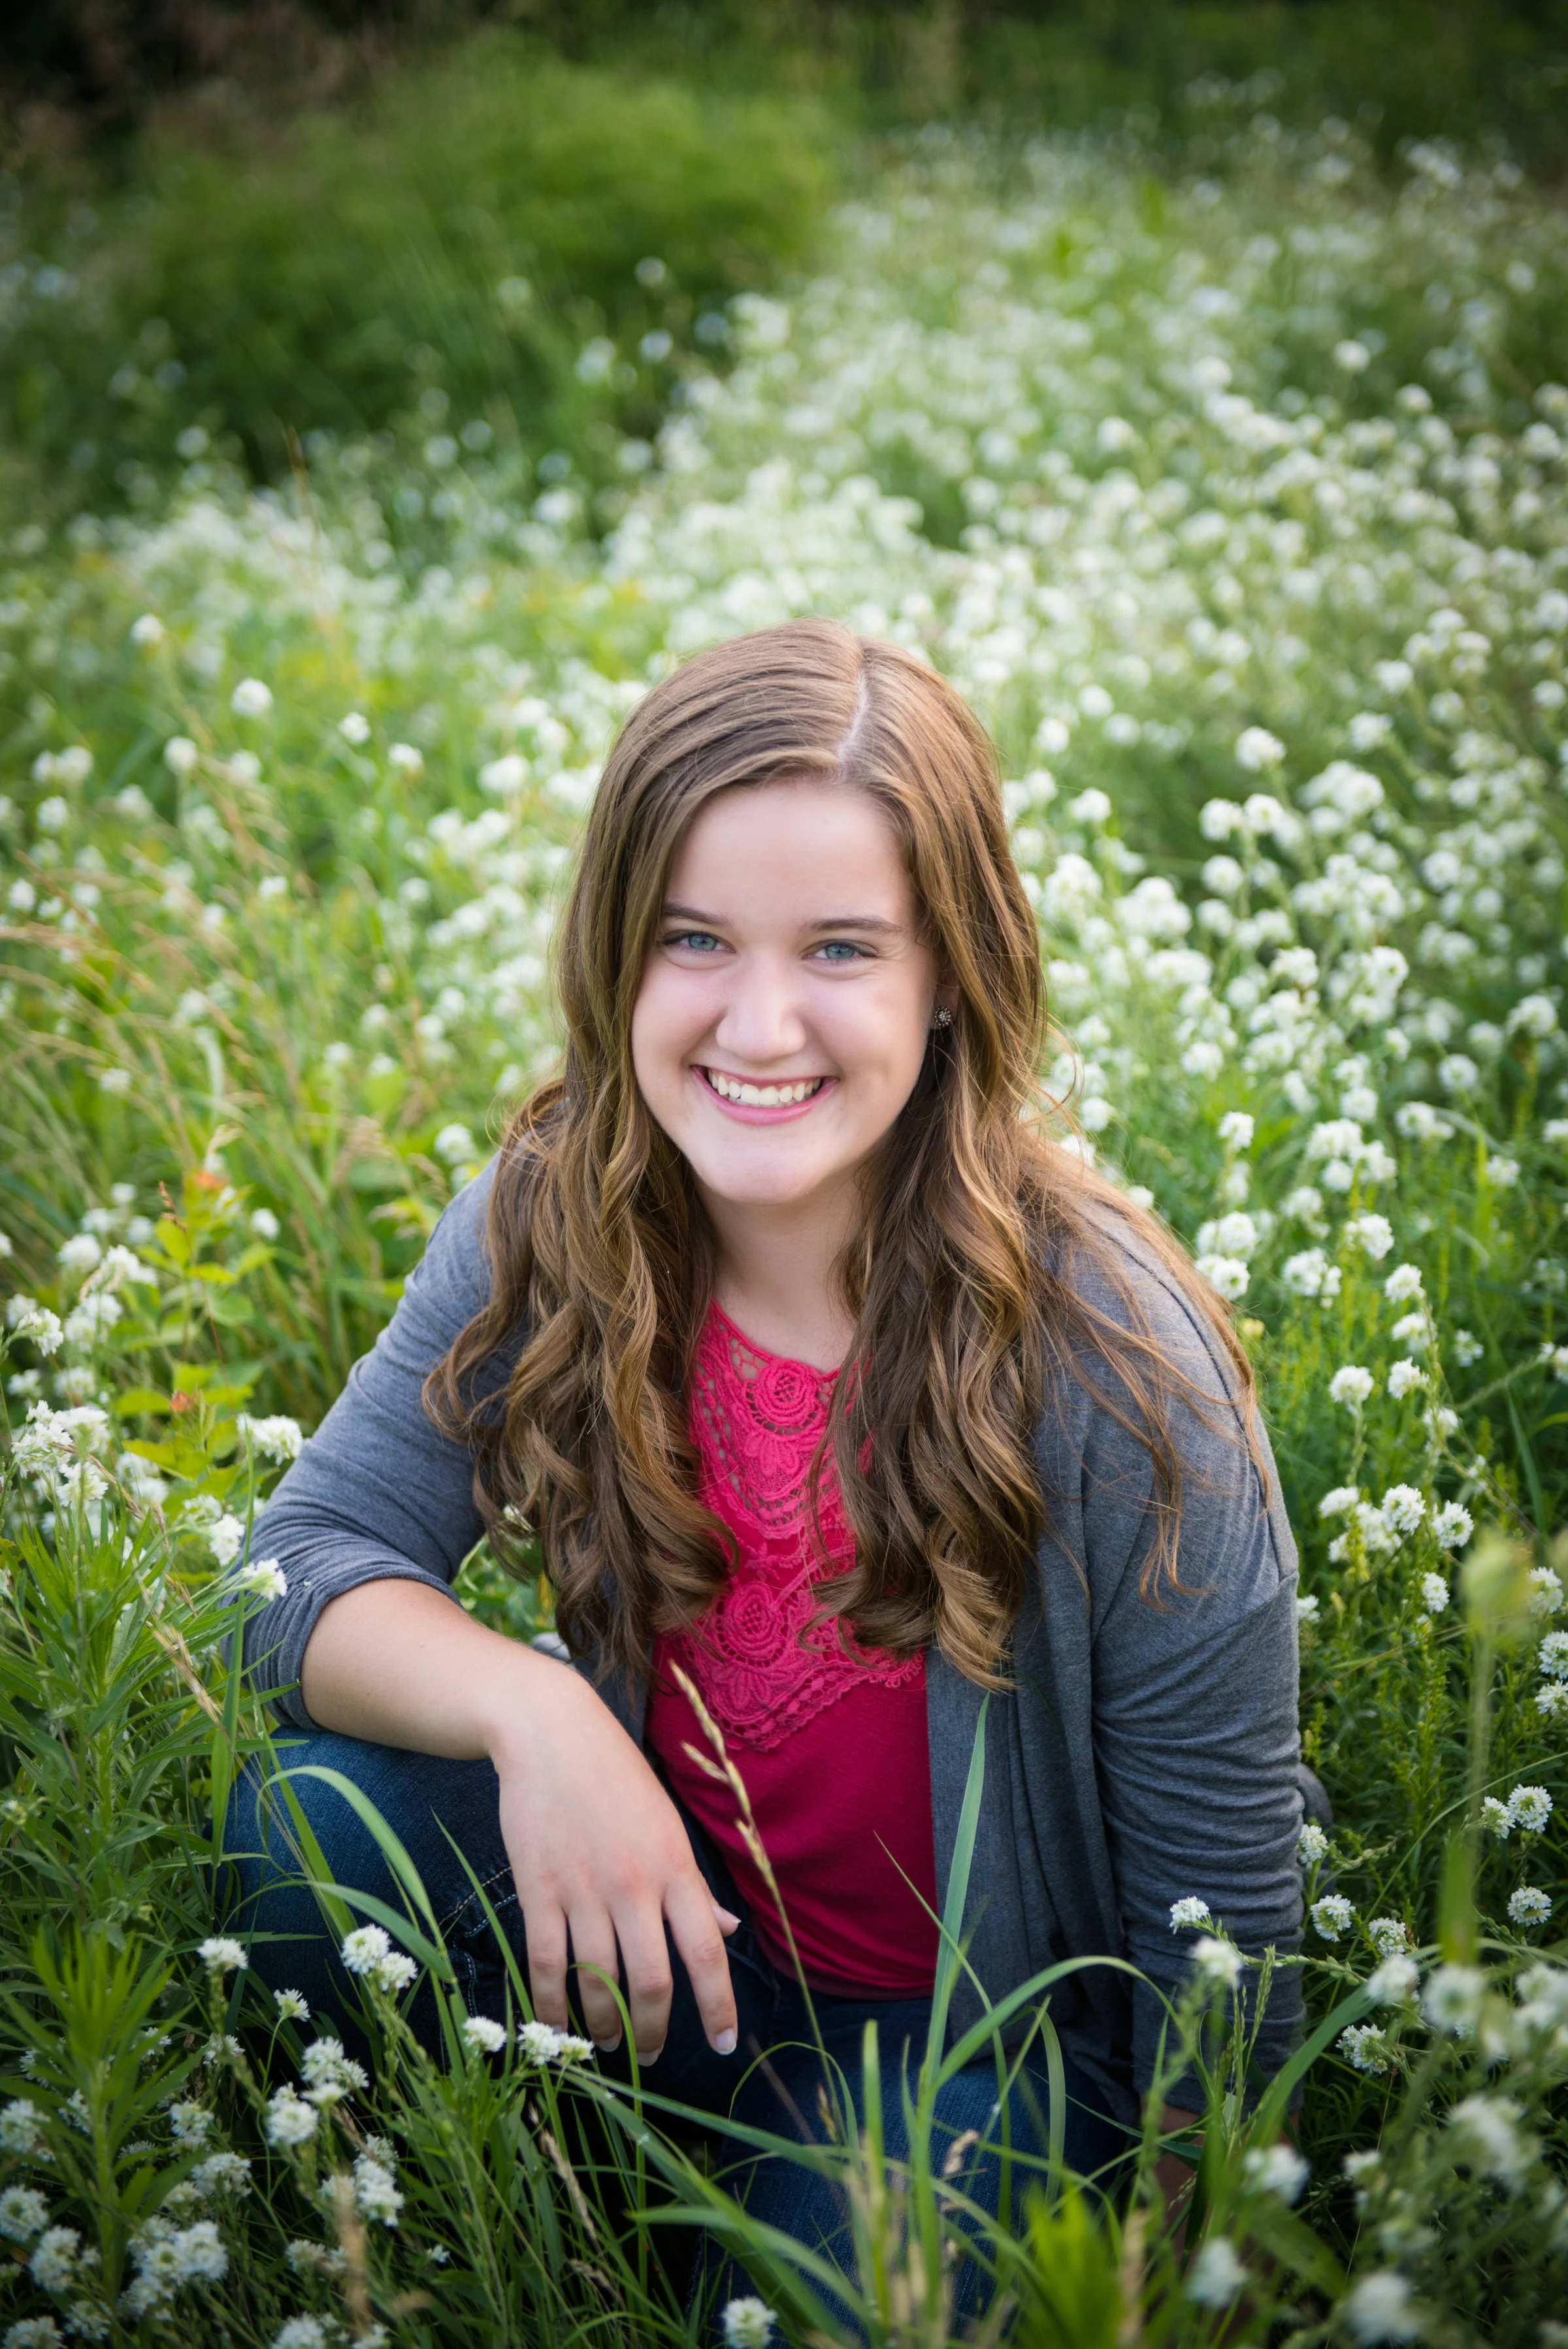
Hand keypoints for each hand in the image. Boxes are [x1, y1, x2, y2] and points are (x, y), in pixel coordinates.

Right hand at [492, 1658, 739, 2062]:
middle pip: (652, 1980)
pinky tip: (557, 2024)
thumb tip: (729, 1932)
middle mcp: (635, 1884)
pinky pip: (547, 1962)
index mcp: (676, 1867)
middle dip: (653, 2030)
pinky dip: (552, 2003)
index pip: (708, 1950)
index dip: (718, 2005)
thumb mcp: (668, 1824)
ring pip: (598, 1979)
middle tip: (649, 2056)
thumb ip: (695, 1886)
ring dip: (604, 2024)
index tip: (723, 2045)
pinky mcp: (539, 1889)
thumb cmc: (617, 1777)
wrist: (551, 1733)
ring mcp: (584, 1889)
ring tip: (606, 2044)